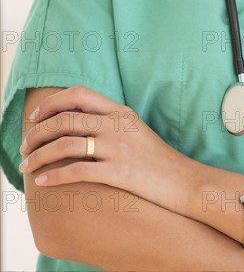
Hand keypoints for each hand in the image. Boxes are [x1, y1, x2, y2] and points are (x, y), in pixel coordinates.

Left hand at [19, 85, 195, 214]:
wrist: (185, 181)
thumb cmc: (160, 161)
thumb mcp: (138, 131)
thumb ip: (112, 123)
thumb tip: (79, 124)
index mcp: (122, 112)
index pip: (79, 94)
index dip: (51, 103)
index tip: (36, 118)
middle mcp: (118, 126)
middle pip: (65, 119)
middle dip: (36, 133)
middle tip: (25, 147)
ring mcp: (119, 148)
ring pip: (65, 144)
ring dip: (39, 155)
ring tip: (27, 166)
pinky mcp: (119, 172)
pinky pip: (76, 171)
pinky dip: (54, 176)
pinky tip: (43, 182)